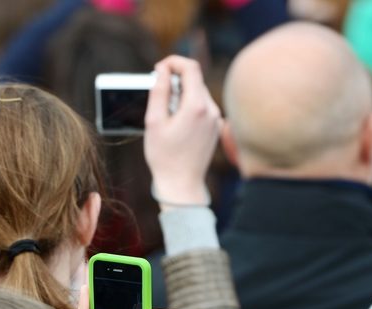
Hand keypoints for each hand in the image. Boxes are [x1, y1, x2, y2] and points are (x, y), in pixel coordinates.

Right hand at [144, 55, 220, 208]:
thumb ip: (159, 91)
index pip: (190, 68)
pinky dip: (189, 105)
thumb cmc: (164, 155)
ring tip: (167, 113)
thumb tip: (163, 69)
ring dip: (182, 93)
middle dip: (176, 79)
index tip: (159, 68)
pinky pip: (203, 106)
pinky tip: (177, 122)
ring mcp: (217, 118)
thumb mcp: (154, 121)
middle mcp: (212, 110)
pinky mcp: (216, 126)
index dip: (173, 62)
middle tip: (158, 92)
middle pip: (195, 79)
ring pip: (199, 92)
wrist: (182, 184)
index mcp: (197, 106)